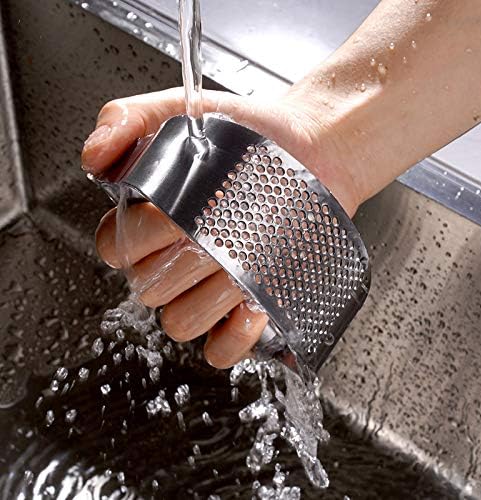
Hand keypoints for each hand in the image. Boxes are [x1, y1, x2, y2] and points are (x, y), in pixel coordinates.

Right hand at [82, 87, 360, 367]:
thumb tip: (93, 157)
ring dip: (209, 296)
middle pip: (149, 289)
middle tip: (216, 228)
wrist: (310, 149)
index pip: (115, 250)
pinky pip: (221, 348)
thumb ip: (127, 120)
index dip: (137, 235)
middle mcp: (177, 261)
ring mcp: (211, 289)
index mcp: (151, 223)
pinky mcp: (247, 309)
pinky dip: (233, 335)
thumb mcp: (181, 112)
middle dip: (181, 259)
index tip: (172, 210)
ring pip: (181, 322)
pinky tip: (252, 301)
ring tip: (241, 260)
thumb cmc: (248, 134)